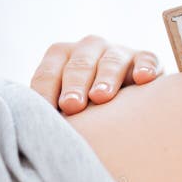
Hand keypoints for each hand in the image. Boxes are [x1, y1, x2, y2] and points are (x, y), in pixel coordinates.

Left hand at [30, 35, 160, 114]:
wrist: (127, 100)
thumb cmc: (87, 106)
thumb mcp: (66, 105)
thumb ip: (51, 112)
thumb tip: (34, 132)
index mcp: (62, 56)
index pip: (49, 72)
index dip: (46, 91)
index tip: (48, 111)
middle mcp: (89, 48)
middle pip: (79, 65)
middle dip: (74, 84)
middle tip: (72, 105)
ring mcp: (118, 52)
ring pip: (111, 61)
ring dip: (106, 78)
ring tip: (101, 96)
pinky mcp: (145, 59)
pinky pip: (147, 59)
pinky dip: (145, 67)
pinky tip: (143, 79)